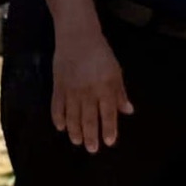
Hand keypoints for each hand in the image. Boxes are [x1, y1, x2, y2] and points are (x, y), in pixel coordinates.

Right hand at [50, 27, 133, 151]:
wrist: (77, 36)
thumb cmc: (100, 53)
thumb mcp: (115, 71)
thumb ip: (120, 93)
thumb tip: (128, 111)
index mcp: (105, 87)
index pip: (108, 113)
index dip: (109, 129)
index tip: (109, 142)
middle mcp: (88, 91)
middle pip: (89, 118)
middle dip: (91, 136)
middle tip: (92, 149)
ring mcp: (71, 89)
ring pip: (72, 116)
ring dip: (74, 130)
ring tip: (76, 141)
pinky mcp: (58, 86)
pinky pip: (57, 106)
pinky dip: (58, 117)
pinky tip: (60, 127)